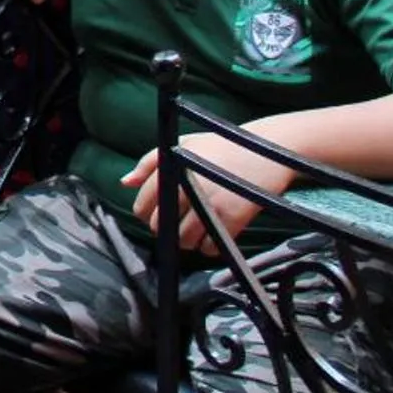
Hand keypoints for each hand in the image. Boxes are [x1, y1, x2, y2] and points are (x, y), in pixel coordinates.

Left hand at [121, 131, 296, 253]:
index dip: (146, 215)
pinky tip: (213, 235)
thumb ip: (149, 163)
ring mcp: (210, 203)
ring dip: (187, 241)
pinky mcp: (232, 217)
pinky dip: (208, 247)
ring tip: (196, 230)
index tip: (156, 215)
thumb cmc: (221, 146)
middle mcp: (187, 186)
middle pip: (161, 226)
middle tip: (179, 222)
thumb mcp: (183, 144)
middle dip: (166, 228)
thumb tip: (125, 183)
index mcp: (172, 168)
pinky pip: (210, 247)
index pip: (144, 205)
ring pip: (184, 240)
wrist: (266, 148)